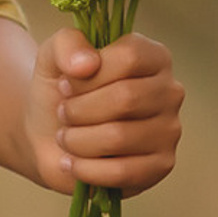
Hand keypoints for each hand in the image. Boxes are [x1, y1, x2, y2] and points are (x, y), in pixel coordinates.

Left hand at [27, 27, 184, 198]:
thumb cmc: (60, 92)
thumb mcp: (52, 57)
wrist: (48, 137)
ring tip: (66, 137)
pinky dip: (85, 169)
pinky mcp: (161, 166)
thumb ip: (66, 44)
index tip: (66, 83)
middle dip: (78, 109)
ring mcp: (170, 130)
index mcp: (152, 57)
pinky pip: (122, 172)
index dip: (88, 74)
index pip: (130, 57)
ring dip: (77, 140)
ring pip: (119, 137)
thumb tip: (86, 64)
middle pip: (125, 98)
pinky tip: (71, 162)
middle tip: (63, 113)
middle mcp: (170, 91)